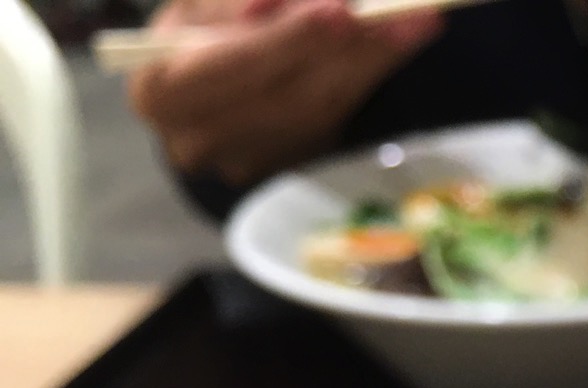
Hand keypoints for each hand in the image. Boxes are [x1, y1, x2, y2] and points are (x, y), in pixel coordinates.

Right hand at [129, 0, 440, 186]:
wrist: (208, 73)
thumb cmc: (205, 25)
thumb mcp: (207, 3)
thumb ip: (235, 3)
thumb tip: (271, 5)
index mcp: (160, 91)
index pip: (230, 66)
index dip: (286, 39)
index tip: (337, 9)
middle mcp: (199, 140)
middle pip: (287, 95)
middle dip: (345, 47)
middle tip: (396, 13)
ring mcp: (247, 160)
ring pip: (323, 108)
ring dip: (374, 58)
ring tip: (416, 20)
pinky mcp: (287, 160)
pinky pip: (339, 114)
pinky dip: (372, 73)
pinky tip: (403, 39)